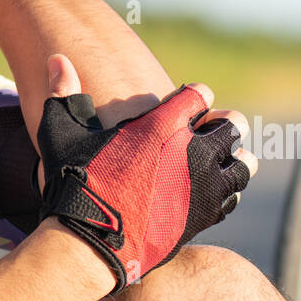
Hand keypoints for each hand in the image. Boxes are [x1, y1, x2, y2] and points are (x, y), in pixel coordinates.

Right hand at [36, 54, 257, 293]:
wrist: (91, 241)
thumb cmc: (75, 185)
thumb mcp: (62, 134)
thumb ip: (64, 94)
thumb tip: (57, 59)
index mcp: (163, 124)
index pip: (200, 95)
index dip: (194, 96)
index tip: (185, 104)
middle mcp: (192, 151)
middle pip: (233, 124)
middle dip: (223, 124)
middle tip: (207, 131)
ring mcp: (204, 185)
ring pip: (243, 163)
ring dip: (233, 159)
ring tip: (216, 162)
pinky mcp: (206, 215)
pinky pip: (233, 196)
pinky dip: (227, 191)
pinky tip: (210, 191)